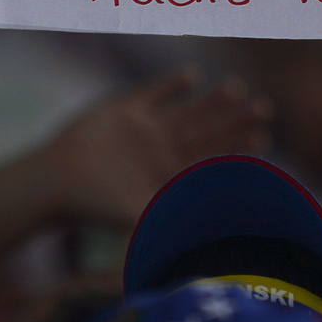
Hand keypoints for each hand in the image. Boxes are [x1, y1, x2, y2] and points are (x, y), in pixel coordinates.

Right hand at [41, 72, 273, 228]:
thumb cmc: (96, 206)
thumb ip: (168, 222)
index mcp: (173, 174)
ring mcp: (150, 127)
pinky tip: (192, 76)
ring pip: (189, 109)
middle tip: (265, 109)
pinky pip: (156, 91)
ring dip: (212, 100)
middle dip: (236, 120)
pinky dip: (172, 84)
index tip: (263, 140)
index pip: (214, 159)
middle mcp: (167, 148)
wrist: (56, 182)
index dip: (239, 148)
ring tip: (236, 89)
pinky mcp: (128, 108)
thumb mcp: (138, 216)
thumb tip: (201, 245)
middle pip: (210, 131)